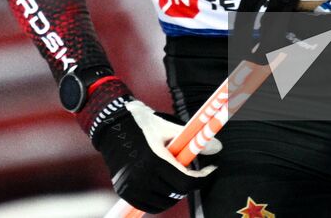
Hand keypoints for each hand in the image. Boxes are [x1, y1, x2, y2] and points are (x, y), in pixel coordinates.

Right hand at [92, 98, 220, 212]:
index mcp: (155, 160)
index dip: (202, 178)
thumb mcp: (169, 128)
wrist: (112, 125)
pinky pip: (149, 205)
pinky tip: (163, 185)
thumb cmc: (143, 124)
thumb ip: (193, 139)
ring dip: (175, 192)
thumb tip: (218, 147)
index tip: (211, 169)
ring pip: (164, 202)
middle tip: (192, 171)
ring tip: (176, 176)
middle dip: (189, 183)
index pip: (186, 181)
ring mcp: (132, 186)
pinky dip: (160, 199)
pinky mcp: (124, 192)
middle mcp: (142, 176)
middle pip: (177, 192)